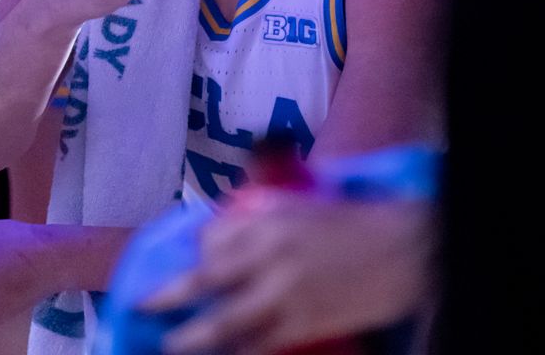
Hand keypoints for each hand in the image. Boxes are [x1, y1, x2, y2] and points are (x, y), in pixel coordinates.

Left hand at [140, 193, 437, 353]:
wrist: (404, 248)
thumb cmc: (352, 222)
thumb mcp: (300, 204)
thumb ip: (260, 217)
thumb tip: (223, 234)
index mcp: (266, 220)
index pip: (211, 240)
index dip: (194, 257)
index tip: (186, 267)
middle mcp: (267, 254)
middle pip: (204, 280)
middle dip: (168, 296)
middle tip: (141, 307)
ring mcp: (284, 292)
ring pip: (224, 322)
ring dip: (191, 337)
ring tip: (169, 345)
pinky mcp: (303, 323)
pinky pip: (258, 345)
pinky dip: (236, 353)